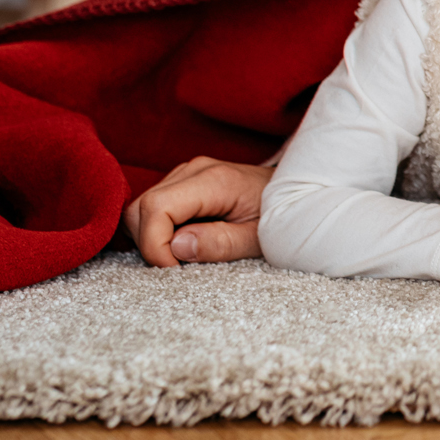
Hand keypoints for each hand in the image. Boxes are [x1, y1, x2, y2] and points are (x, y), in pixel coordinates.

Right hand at [121, 156, 271, 266]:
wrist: (299, 193)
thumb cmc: (283, 217)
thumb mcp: (259, 239)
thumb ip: (220, 243)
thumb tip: (176, 247)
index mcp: (214, 180)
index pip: (156, 207)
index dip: (154, 245)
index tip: (174, 270)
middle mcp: (195, 169)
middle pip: (141, 207)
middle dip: (150, 244)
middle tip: (180, 268)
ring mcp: (187, 172)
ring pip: (141, 207)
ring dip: (152, 238)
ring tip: (186, 255)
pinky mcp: (185, 181)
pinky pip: (153, 206)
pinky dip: (157, 230)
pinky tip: (184, 243)